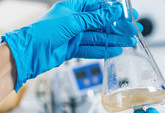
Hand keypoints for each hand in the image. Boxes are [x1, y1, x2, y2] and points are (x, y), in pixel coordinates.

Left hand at [2, 0, 141, 91]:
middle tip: (133, 32)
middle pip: (101, 24)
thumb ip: (95, 18)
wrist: (31, 52)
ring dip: (114, 40)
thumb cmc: (44, 31)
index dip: (115, 12)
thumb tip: (112, 11)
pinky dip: (103, 51)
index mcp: (74, 7)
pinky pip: (92, 49)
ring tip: (128, 43)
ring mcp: (74, 36)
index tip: (129, 15)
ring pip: (99, 37)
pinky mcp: (73, 49)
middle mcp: (75, 21)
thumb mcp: (73, 20)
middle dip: (118, 28)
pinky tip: (114, 51)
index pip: (99, 8)